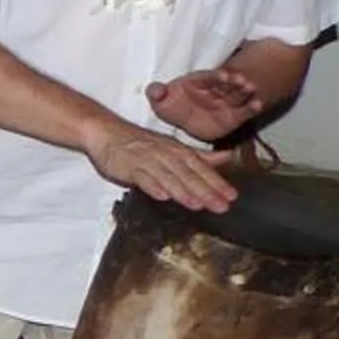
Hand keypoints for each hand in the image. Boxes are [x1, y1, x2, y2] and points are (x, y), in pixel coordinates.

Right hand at [86, 116, 237, 213]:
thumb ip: (200, 155)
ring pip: (168, 177)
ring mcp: (146, 160)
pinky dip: (152, 186)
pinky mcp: (128, 166)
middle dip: (205, 190)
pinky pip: (142, 177)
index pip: (201, 168)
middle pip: (188, 174)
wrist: (106, 132)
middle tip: (221, 206)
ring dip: (183, 191)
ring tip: (197, 205)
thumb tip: (227, 157)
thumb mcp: (173, 147)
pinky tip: (162, 196)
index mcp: (178, 150)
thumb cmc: (139, 143)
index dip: (216, 182)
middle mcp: (165, 154)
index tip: (231, 196)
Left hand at [145, 66, 263, 143]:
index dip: (216, 76)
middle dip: (234, 82)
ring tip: (251, 89)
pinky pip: (244, 111)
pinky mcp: (235, 116)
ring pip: (238, 95)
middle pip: (227, 84)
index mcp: (199, 82)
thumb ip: (157, 93)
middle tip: (242, 81)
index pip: (209, 78)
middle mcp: (216, 90)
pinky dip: (252, 108)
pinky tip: (258, 105)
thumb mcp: (161, 100)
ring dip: (245, 92)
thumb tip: (154, 90)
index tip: (222, 75)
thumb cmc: (173, 105)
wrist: (185, 122)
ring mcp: (227, 102)